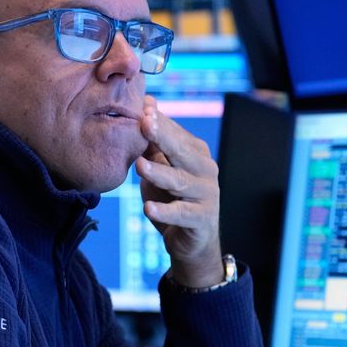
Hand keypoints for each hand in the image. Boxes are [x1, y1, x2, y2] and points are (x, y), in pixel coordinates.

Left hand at [134, 95, 222, 287]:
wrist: (192, 241)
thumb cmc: (172, 199)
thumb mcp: (159, 169)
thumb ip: (151, 143)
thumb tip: (145, 104)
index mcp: (195, 153)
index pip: (174, 133)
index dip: (158, 121)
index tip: (142, 107)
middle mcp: (205, 170)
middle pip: (180, 151)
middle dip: (162, 136)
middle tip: (143, 123)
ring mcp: (206, 194)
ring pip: (180, 181)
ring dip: (159, 173)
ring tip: (139, 166)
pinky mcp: (202, 219)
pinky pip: (181, 214)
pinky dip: (164, 212)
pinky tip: (148, 209)